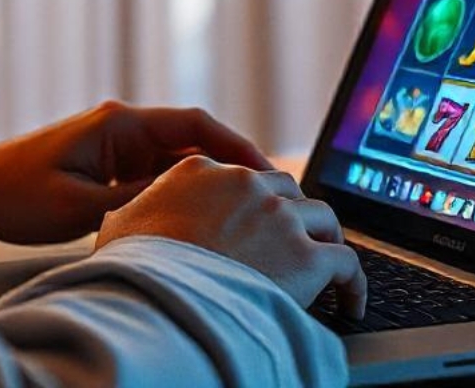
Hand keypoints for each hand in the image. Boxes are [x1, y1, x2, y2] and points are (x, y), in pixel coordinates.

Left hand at [0, 100, 272, 245]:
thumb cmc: (15, 193)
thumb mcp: (75, 205)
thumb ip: (133, 201)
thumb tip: (187, 202)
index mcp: (118, 124)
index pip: (192, 125)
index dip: (235, 145)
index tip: (267, 171)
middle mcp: (124, 127)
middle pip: (194, 140)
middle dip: (232, 166)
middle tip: (269, 198)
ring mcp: (118, 144)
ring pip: (179, 159)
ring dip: (209, 181)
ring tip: (244, 210)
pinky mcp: (111, 163)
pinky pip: (158, 173)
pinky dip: (182, 190)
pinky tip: (201, 216)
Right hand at [96, 155, 367, 319]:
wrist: (154, 299)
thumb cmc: (130, 269)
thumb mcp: (120, 226)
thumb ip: (135, 212)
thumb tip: (125, 219)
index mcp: (200, 170)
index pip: (243, 177)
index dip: (257, 202)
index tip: (263, 222)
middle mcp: (245, 184)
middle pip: (289, 191)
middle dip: (296, 216)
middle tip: (299, 245)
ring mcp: (279, 217)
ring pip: (324, 219)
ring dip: (328, 243)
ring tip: (332, 274)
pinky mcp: (305, 255)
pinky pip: (348, 263)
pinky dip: (354, 284)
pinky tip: (350, 303)